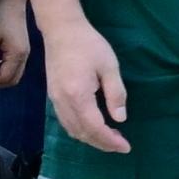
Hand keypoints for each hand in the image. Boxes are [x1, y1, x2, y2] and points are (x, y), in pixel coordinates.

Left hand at [0, 0, 32, 89]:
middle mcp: (24, 57)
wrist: (13, 2)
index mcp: (17, 54)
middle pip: (13, 80)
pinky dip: (4, 69)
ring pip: (14, 75)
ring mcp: (24, 54)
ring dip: (0, 76)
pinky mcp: (22, 50)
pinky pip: (14, 67)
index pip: (6, 77)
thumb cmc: (0, 18)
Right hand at [48, 17, 133, 155]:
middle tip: (121, 145)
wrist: (61, 31)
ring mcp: (55, 100)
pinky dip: (80, 130)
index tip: (126, 147)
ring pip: (71, 130)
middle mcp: (62, 102)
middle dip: (102, 143)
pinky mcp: (53, 96)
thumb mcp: (109, 66)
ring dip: (90, 138)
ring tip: (110, 139)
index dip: (110, 141)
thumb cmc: (89, 45)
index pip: (94, 127)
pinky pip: (66, 121)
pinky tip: (93, 127)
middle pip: (81, 133)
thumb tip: (120, 119)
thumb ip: (116, 93)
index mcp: (77, 95)